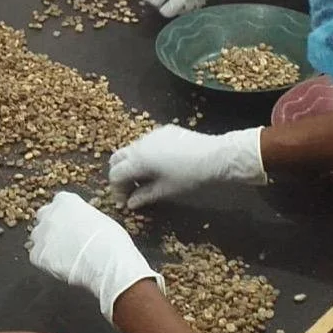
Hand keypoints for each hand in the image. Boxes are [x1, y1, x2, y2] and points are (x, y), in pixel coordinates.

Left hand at [28, 191, 163, 320]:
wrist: (107, 263)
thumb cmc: (112, 241)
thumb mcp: (100, 218)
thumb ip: (83, 217)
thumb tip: (82, 224)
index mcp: (66, 200)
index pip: (58, 203)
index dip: (65, 215)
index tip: (71, 224)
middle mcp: (49, 214)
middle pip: (43, 217)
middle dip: (51, 226)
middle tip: (64, 240)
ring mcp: (41, 234)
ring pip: (37, 238)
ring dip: (47, 244)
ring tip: (64, 256)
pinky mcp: (38, 254)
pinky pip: (36, 257)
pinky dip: (45, 262)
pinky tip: (61, 267)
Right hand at [108, 125, 266, 208]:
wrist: (216, 157)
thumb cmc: (190, 177)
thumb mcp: (166, 191)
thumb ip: (144, 196)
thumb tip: (131, 203)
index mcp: (137, 160)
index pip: (115, 174)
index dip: (116, 190)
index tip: (123, 203)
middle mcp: (140, 144)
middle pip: (118, 158)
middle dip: (120, 174)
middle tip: (130, 189)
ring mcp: (153, 134)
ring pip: (132, 148)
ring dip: (132, 163)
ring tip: (144, 178)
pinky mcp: (166, 130)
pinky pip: (147, 142)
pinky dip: (145, 154)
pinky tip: (159, 165)